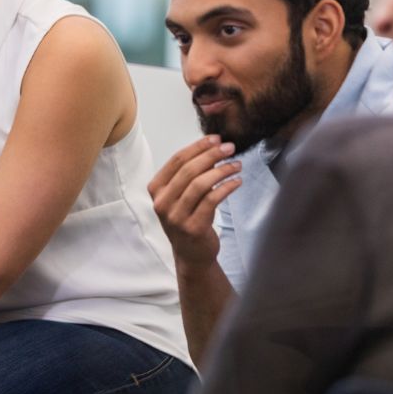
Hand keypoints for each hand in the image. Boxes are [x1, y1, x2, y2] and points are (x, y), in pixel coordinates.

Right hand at [148, 134, 242, 273]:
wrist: (191, 254)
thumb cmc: (187, 219)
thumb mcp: (180, 196)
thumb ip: (189, 175)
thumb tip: (212, 148)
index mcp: (156, 190)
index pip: (176, 161)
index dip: (197, 147)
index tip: (215, 139)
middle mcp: (162, 203)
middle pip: (188, 170)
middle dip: (211, 155)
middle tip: (230, 148)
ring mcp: (176, 217)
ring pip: (200, 184)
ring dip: (222, 171)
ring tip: (237, 165)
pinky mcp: (193, 227)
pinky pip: (212, 200)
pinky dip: (226, 188)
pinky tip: (237, 182)